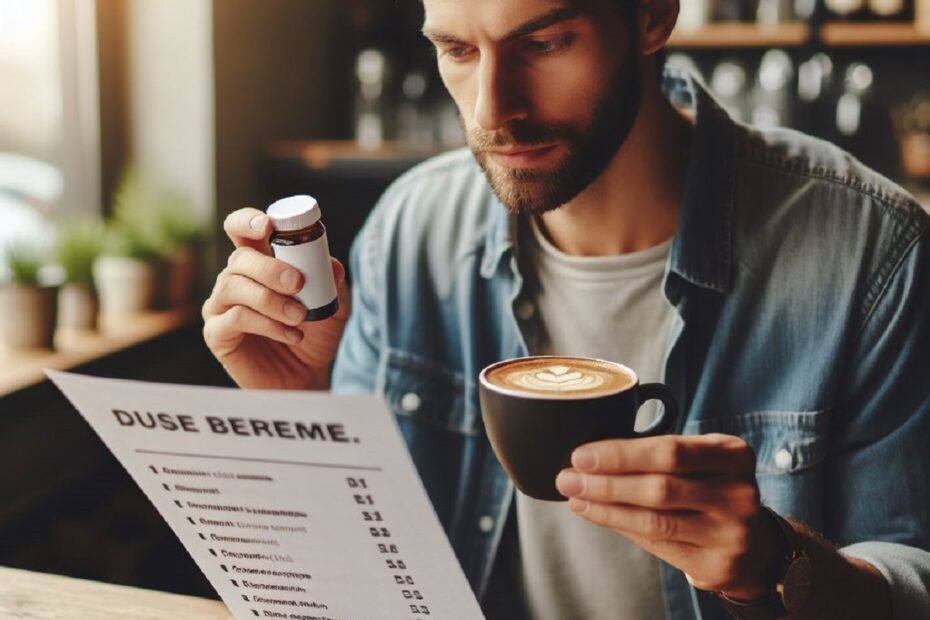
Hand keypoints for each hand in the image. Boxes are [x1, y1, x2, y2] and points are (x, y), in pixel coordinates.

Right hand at [202, 207, 350, 389]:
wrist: (306, 377)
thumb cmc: (315, 335)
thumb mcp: (334, 305)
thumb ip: (333, 282)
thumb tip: (331, 264)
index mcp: (259, 263)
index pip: (241, 230)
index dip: (247, 221)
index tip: (267, 225)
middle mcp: (235, 280)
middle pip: (239, 258)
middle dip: (270, 267)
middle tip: (298, 284)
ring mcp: (222, 306)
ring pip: (233, 286)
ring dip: (271, 299)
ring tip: (299, 316)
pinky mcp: (217, 334)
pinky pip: (235, 319)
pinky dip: (268, 324)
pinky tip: (292, 334)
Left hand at [555, 433, 781, 600]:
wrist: (752, 544)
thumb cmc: (709, 488)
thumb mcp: (699, 460)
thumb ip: (658, 454)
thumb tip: (591, 455)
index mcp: (733, 454)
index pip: (670, 450)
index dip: (621, 454)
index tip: (581, 455)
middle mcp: (739, 493)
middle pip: (660, 487)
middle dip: (606, 482)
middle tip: (567, 477)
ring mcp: (732, 532)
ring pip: (654, 520)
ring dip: (606, 507)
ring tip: (575, 496)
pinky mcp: (718, 564)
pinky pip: (656, 543)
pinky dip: (619, 525)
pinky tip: (595, 513)